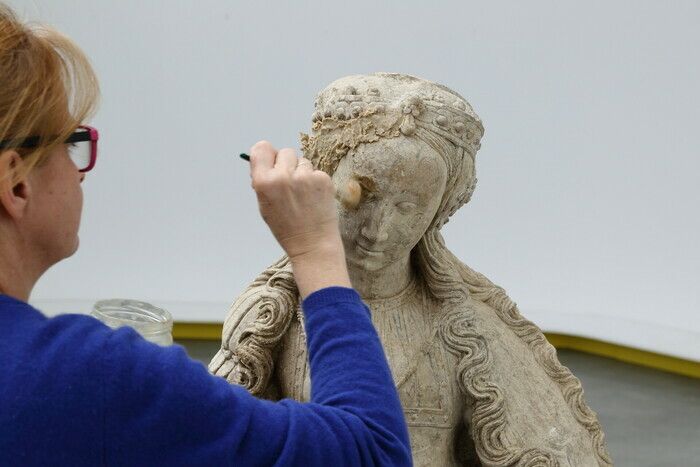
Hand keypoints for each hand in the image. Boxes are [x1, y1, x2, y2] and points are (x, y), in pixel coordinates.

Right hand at [249, 141, 349, 296]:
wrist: (312, 243)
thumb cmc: (286, 228)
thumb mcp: (264, 205)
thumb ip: (263, 181)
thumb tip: (266, 162)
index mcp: (264, 182)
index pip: (261, 148)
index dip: (267, 155)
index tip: (271, 162)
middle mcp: (284, 176)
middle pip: (285, 151)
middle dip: (287, 164)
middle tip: (290, 183)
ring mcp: (305, 176)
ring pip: (302, 161)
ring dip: (302, 172)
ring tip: (303, 194)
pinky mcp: (323, 179)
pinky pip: (316, 171)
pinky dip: (315, 181)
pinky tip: (314, 197)